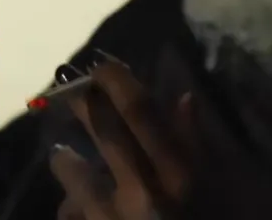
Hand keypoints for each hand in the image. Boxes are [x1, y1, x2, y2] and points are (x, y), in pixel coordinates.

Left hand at [49, 56, 195, 219]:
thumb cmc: (202, 217)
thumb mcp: (208, 185)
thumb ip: (194, 145)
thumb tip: (185, 98)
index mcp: (176, 171)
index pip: (140, 111)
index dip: (117, 82)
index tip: (101, 65)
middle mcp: (140, 188)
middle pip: (103, 130)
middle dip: (84, 104)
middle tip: (73, 91)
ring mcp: (108, 215)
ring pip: (71, 169)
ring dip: (65, 157)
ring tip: (63, 153)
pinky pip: (68, 210)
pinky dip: (69, 203)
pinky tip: (74, 206)